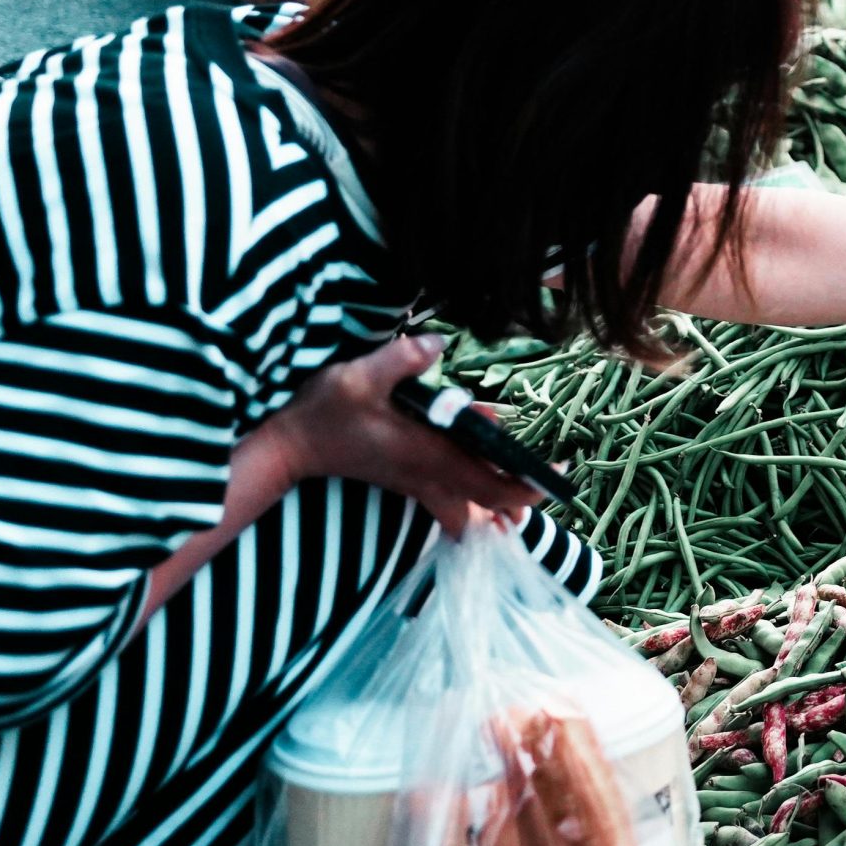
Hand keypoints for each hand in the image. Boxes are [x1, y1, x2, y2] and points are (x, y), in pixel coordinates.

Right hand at [256, 334, 548, 534]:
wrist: (289, 447)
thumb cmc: (323, 412)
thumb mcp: (357, 377)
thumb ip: (400, 359)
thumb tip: (437, 341)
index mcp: (430, 457)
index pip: (492, 486)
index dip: (528, 489)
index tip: (556, 477)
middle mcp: (429, 476)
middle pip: (488, 502)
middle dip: (520, 495)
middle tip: (544, 475)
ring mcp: (416, 483)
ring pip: (469, 504)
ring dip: (495, 496)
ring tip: (517, 478)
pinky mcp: (405, 480)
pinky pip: (449, 498)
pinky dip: (471, 494)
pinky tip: (477, 468)